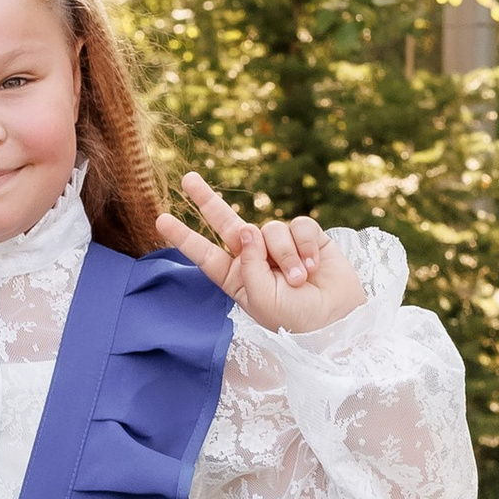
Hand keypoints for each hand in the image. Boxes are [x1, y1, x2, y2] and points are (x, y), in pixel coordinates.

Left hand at [155, 175, 366, 334]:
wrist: (337, 319)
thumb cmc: (295, 319)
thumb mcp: (262, 300)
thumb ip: (249, 264)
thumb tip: (247, 228)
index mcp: (236, 277)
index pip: (206, 254)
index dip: (185, 237)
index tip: (161, 219)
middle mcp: (254, 257)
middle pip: (226, 222)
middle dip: (207, 200)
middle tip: (187, 179)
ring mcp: (279, 245)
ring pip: (270, 230)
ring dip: (286, 256)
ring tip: (299, 280)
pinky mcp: (306, 237)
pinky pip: (299, 226)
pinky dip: (306, 246)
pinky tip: (314, 266)